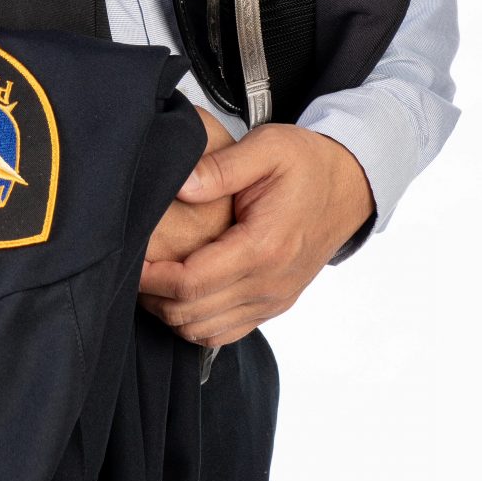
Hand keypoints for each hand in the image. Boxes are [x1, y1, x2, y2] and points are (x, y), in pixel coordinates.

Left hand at [137, 123, 374, 348]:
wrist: (350, 185)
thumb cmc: (308, 163)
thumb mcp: (268, 147)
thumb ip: (221, 167)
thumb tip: (179, 184)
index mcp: (265, 246)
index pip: (192, 282)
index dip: (151, 277)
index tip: (131, 259)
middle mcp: (270, 282)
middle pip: (192, 313)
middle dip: (153, 296)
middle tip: (132, 268)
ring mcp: (274, 299)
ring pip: (205, 331)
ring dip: (170, 313)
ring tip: (152, 281)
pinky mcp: (274, 305)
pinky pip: (225, 333)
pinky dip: (195, 323)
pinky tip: (180, 295)